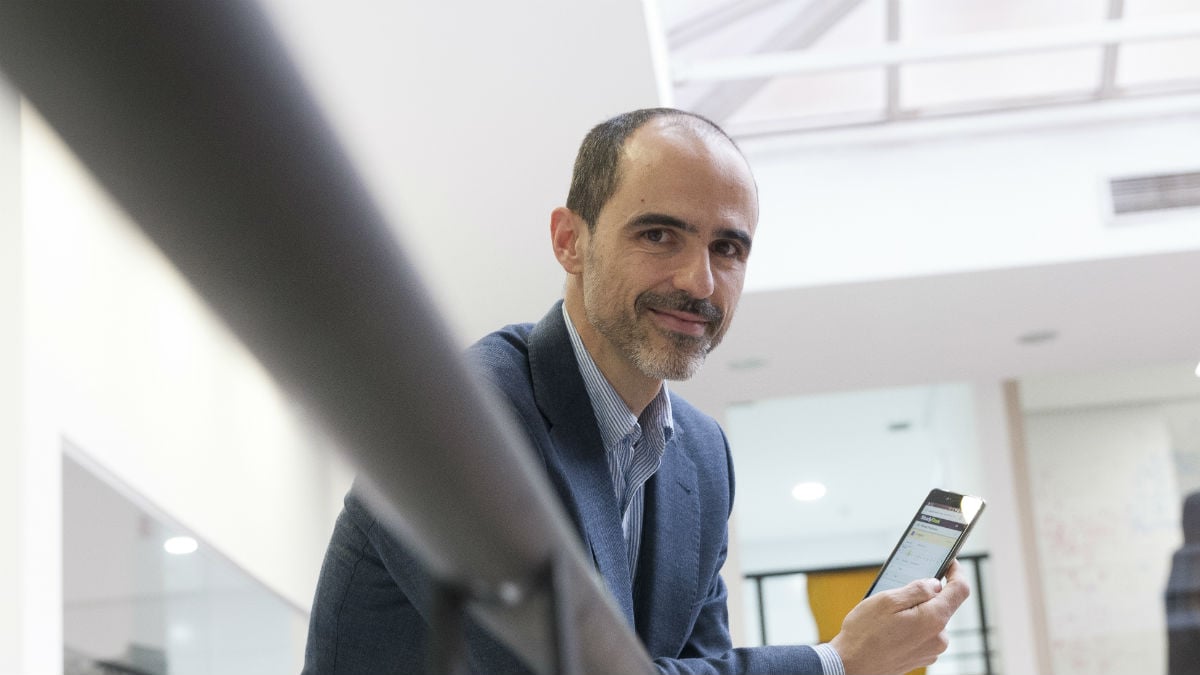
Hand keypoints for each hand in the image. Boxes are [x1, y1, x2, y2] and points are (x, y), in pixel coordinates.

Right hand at [828, 560, 970, 674]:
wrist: (852, 666)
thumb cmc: (865, 633)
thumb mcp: (888, 600)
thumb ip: (917, 589)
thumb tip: (935, 583)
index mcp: (934, 619)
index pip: (960, 590)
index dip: (956, 572)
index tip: (949, 562)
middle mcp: (939, 637)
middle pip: (942, 605)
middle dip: (925, 594)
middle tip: (899, 591)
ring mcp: (931, 650)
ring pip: (931, 619)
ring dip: (916, 611)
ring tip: (888, 614)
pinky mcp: (922, 657)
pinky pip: (923, 633)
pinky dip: (911, 625)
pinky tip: (890, 627)